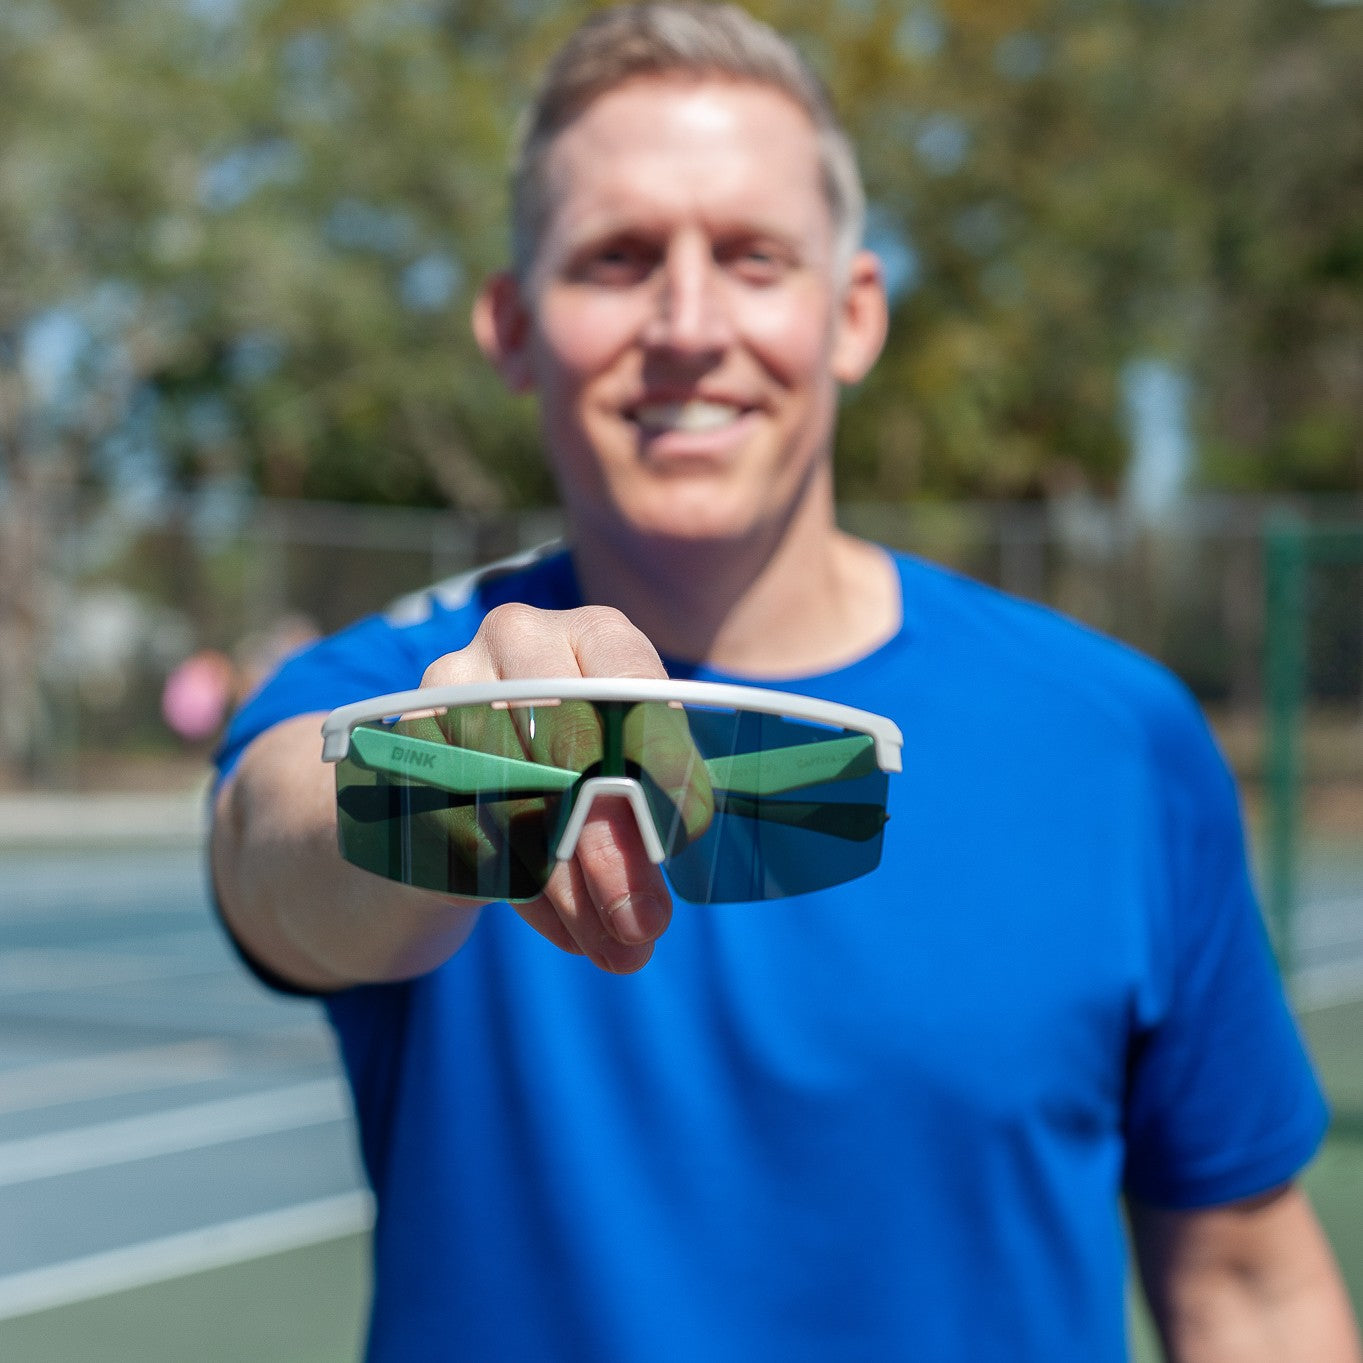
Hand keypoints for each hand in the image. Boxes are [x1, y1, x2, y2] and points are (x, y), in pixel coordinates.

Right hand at [415, 603, 687, 972]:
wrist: (470, 767)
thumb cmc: (583, 762)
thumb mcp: (631, 770)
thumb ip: (646, 819)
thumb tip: (645, 914)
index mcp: (595, 632)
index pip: (629, 683)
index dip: (660, 758)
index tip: (685, 830)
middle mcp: (518, 641)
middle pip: (566, 747)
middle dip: (608, 849)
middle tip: (642, 922)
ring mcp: (451, 689)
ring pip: (511, 797)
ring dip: (565, 888)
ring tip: (613, 945)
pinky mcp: (406, 747)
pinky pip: (461, 827)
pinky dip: (518, 891)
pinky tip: (565, 931)